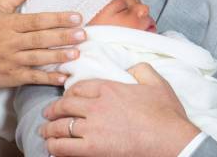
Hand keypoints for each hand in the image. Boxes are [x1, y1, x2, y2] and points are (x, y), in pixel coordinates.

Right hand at [0, 0, 86, 88]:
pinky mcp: (11, 77)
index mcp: (9, 24)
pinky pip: (32, 78)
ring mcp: (10, 61)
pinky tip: (63, 77)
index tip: (77, 17)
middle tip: (83, 34)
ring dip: (58, 57)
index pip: (37, 20)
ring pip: (37, 58)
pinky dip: (47, 78)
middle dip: (62, 37)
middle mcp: (9, 43)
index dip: (58, 19)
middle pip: (40, 39)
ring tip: (77, 53)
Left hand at [41, 63, 200, 156]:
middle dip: (53, 110)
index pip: (79, 87)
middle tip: (48, 114)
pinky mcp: (92, 149)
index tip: (66, 97)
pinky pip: (64, 147)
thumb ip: (141, 69)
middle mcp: (97, 106)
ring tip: (45, 132)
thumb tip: (131, 67)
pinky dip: (54, 147)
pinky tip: (53, 147)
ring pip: (60, 127)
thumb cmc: (166, 114)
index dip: (69, 92)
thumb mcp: (157, 82)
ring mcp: (92, 128)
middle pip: (65, 105)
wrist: (171, 140)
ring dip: (49, 129)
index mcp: (110, 88)